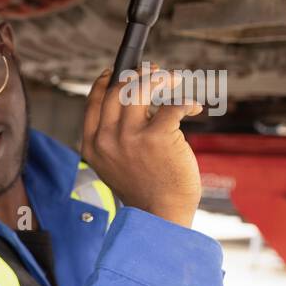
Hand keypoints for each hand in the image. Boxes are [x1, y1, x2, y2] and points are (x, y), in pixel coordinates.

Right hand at [80, 66, 202, 227]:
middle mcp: (107, 139)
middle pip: (117, 89)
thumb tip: (136, 97)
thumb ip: (115, 135)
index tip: (119, 70)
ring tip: (174, 81)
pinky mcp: (157, 138)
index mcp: (92, 145)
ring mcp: (130, 138)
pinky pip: (172, 104)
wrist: (159, 215)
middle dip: (138, 74)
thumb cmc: (144, 188)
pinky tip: (193, 107)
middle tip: (155, 72)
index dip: (107, 80)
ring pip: (140, 88)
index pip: (94, 101)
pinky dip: (186, 101)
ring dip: (161, 78)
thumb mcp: (114, 162)